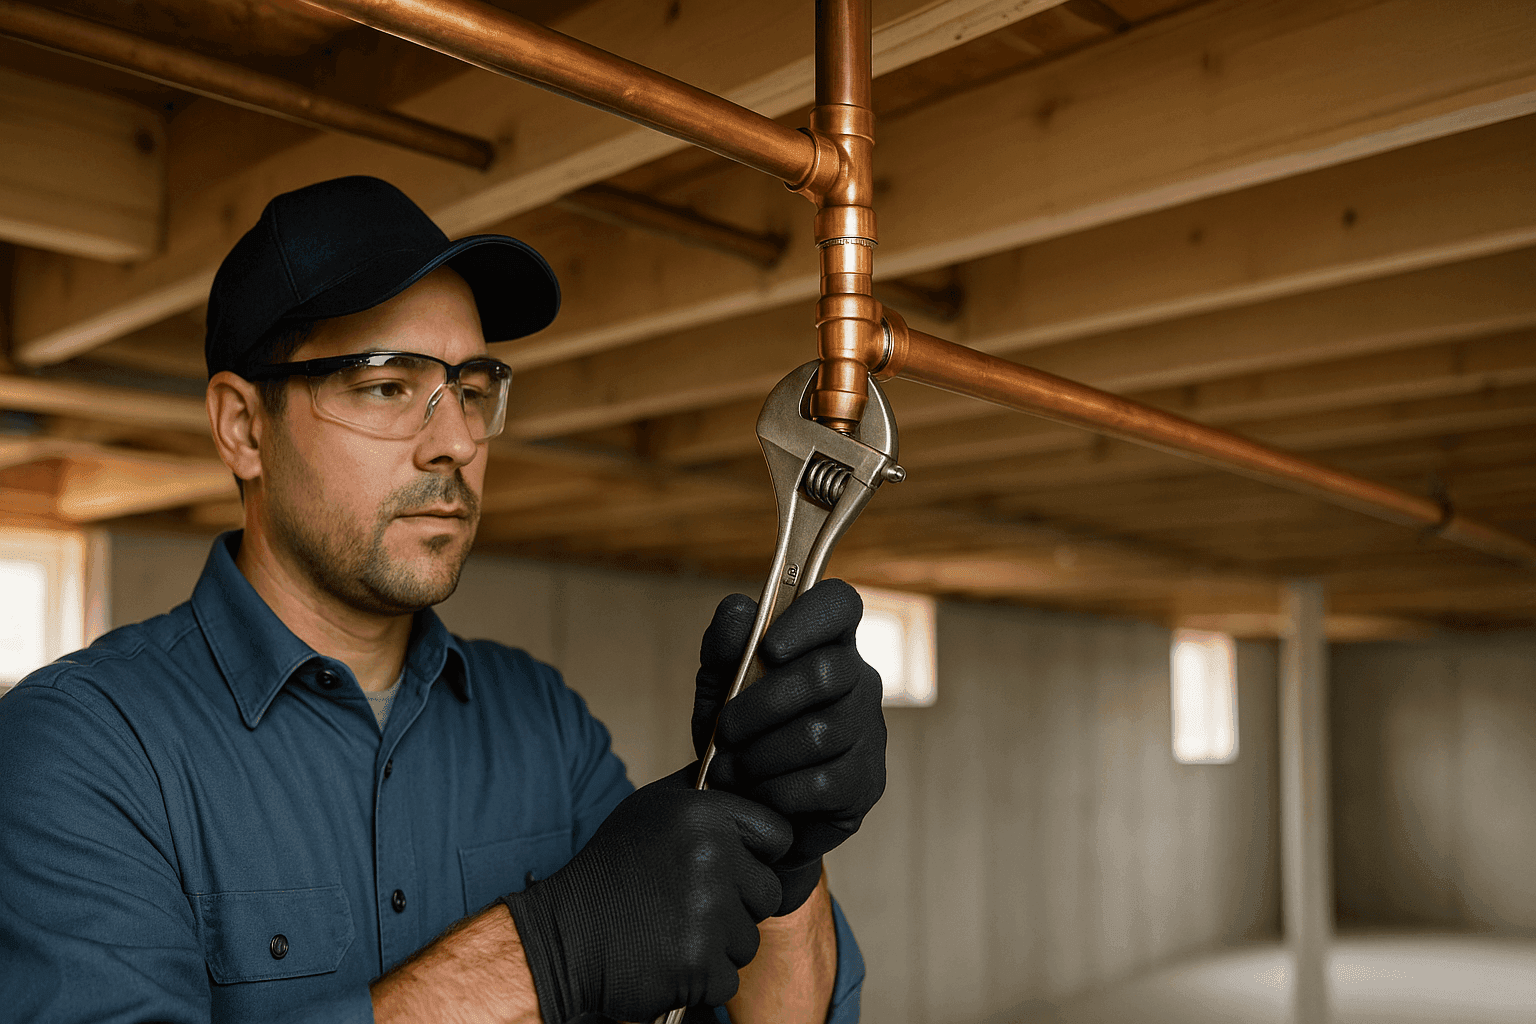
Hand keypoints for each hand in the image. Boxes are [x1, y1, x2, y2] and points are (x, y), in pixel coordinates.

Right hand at [500, 767, 790, 1021]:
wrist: (565, 935)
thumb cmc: (612, 868)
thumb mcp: (651, 807)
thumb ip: (701, 790)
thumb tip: (742, 771)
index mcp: (704, 814)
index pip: (778, 835)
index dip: (758, 855)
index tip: (731, 867)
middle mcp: (712, 858)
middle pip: (769, 892)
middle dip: (739, 905)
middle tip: (690, 904)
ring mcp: (707, 914)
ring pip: (749, 939)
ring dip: (718, 944)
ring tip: (672, 930)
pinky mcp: (699, 965)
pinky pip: (729, 977)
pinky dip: (702, 978)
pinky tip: (667, 959)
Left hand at [693, 579, 886, 915]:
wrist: (744, 811)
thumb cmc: (736, 736)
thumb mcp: (717, 686)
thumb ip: (724, 644)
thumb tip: (743, 613)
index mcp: (824, 642)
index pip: (839, 603)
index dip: (810, 618)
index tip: (771, 648)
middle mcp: (859, 679)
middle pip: (827, 672)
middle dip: (763, 703)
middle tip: (726, 729)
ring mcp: (870, 731)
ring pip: (820, 733)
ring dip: (761, 754)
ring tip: (731, 769)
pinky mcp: (868, 782)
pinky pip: (822, 782)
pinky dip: (775, 790)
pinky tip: (756, 794)